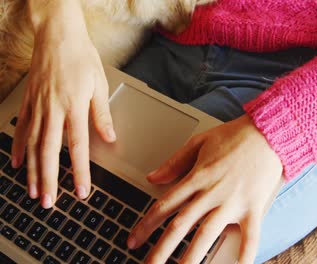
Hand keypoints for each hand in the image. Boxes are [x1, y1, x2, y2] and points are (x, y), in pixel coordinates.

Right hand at [11, 0, 115, 207]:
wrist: (57, 36)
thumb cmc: (81, 58)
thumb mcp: (99, 85)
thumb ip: (102, 115)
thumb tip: (110, 137)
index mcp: (74, 107)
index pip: (77, 147)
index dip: (79, 172)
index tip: (81, 192)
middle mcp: (53, 110)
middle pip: (49, 152)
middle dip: (50, 180)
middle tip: (49, 202)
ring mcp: (37, 106)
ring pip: (32, 145)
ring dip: (33, 171)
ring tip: (34, 191)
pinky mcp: (29, 102)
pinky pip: (21, 129)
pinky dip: (19, 148)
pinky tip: (18, 163)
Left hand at [128, 115, 283, 263]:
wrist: (268, 133)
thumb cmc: (235, 136)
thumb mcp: (199, 142)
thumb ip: (174, 162)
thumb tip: (152, 177)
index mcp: (196, 177)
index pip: (164, 206)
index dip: (145, 225)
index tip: (133, 241)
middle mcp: (211, 193)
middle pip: (180, 226)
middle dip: (160, 250)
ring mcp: (232, 203)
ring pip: (206, 235)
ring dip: (191, 258)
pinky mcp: (253, 208)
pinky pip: (249, 236)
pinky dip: (245, 254)